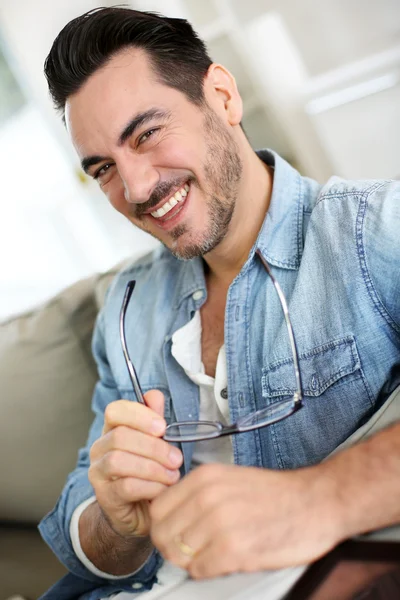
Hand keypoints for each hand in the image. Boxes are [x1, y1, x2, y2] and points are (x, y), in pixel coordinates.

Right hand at [88, 391, 182, 537]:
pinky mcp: (105, 497)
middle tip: (177, 459)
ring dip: (152, 468)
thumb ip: (154, 419)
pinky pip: (126, 486)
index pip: (115, 410)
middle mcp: (100, 448)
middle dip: (154, 447)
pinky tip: (163, 489)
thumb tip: (154, 395)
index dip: (139, 415)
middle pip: (120, 436)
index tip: (162, 427)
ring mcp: (99, 472)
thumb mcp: (156, 443)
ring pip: (119, 461)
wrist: (140, 512)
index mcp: (113, 429)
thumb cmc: (149, 472)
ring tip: (172, 476)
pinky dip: (150, 486)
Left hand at [150, 463, 342, 578]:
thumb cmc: (276, 494)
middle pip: (163, 535)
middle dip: (175, 548)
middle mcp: (207, 497)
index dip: (165, 527)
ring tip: (216, 553)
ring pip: (179, 556)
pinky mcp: (234, 549)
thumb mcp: (229, 480)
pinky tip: (228, 560)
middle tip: (194, 550)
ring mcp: (219, 523)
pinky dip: (210, 571)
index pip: (157, 510)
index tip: (176, 533)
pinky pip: (200, 571)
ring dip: (194, 560)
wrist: (316, 501)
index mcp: (204, 477)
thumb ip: (198, 495)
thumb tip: (171, 517)